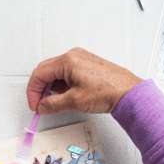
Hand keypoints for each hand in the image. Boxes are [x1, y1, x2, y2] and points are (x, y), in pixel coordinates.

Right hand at [27, 48, 141, 113]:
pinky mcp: (86, 65)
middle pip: (46, 71)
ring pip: (56, 72)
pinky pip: (66, 73)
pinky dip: (61, 85)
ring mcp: (80, 59)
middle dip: (40, 89)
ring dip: (51, 87)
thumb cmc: (108, 92)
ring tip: (53, 103)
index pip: (39, 74)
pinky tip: (64, 96)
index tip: (35, 105)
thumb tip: (42, 106)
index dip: (33, 91)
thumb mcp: (75, 101)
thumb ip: (53, 104)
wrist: (129, 93)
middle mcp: (73, 56)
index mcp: (67, 61)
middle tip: (40, 105)